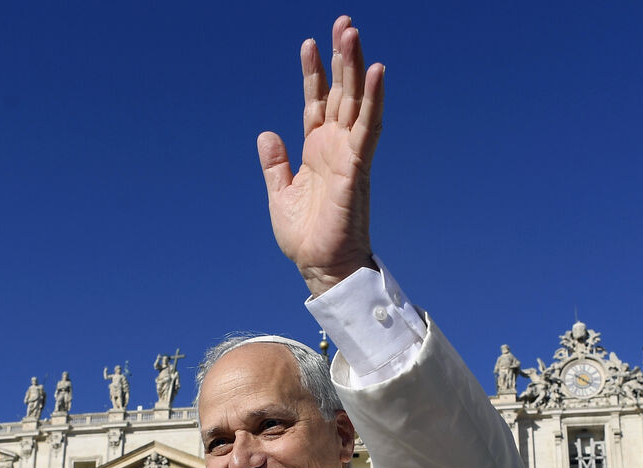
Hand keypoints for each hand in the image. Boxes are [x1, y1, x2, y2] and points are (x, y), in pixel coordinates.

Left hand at [259, 15, 384, 295]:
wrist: (321, 268)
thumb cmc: (306, 238)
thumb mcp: (280, 195)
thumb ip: (275, 165)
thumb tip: (267, 134)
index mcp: (316, 151)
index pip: (316, 102)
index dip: (313, 74)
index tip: (310, 43)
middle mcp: (335, 147)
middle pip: (340, 92)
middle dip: (341, 58)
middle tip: (344, 22)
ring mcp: (348, 154)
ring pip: (355, 101)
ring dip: (355, 66)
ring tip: (352, 33)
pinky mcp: (357, 167)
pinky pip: (367, 127)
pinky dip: (373, 99)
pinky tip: (375, 71)